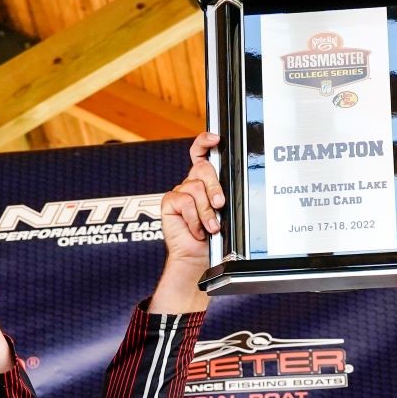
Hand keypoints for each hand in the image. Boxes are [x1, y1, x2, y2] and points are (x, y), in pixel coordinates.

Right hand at [149, 133, 221, 312]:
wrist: (198, 259)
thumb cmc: (214, 238)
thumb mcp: (224, 212)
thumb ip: (222, 194)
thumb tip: (227, 188)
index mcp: (206, 182)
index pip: (202, 153)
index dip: (205, 141)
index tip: (216, 138)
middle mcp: (192, 184)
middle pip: (204, 169)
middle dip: (215, 187)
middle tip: (220, 205)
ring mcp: (180, 192)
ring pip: (196, 187)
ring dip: (206, 211)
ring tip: (210, 227)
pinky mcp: (169, 202)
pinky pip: (184, 201)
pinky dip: (194, 218)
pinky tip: (196, 229)